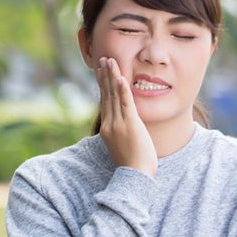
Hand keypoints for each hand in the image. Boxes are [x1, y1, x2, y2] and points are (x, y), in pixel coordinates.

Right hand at [96, 57, 157, 177]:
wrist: (135, 176)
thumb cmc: (132, 165)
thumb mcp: (121, 146)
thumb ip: (120, 133)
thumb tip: (122, 127)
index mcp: (107, 128)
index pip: (104, 102)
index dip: (103, 85)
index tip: (101, 72)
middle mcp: (110, 124)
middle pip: (106, 95)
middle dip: (105, 76)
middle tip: (103, 60)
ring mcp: (119, 124)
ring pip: (114, 96)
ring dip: (112, 77)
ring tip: (110, 62)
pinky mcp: (130, 125)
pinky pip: (126, 103)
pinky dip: (123, 90)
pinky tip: (121, 77)